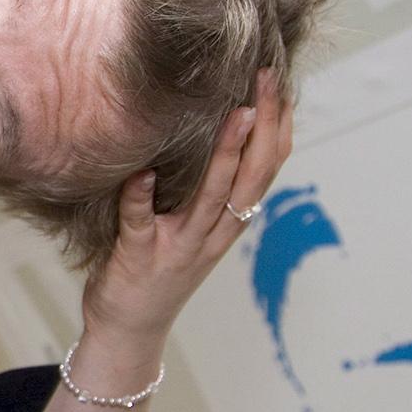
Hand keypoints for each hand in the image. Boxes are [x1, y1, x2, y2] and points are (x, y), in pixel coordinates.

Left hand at [81, 69, 293, 343]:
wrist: (129, 331)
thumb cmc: (157, 269)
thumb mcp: (194, 228)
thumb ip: (207, 191)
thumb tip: (217, 136)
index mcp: (228, 222)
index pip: (267, 169)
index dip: (279, 127)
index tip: (281, 83)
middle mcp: (212, 233)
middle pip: (252, 177)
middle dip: (264, 127)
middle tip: (267, 80)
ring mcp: (178, 246)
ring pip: (212, 198)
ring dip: (226, 156)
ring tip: (237, 114)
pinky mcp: (139, 257)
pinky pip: (141, 223)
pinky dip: (142, 198)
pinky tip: (142, 172)